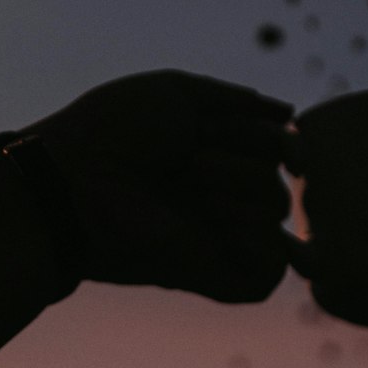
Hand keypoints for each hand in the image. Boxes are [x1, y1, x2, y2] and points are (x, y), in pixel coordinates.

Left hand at [21, 71, 294, 302]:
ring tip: (192, 188)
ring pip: (275, 210)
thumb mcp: (177, 93)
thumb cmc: (116, 130)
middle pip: (279, 173)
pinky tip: (220, 226)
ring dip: (239, 187)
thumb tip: (290, 115)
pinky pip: (268, 272)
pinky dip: (255, 243)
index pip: (280, 145)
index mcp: (217, 152)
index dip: (270, 139)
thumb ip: (237, 102)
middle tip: (190, 160)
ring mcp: (220, 233)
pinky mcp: (215, 274)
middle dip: (243, 156)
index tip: (227, 132)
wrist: (77, 178)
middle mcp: (223, 192)